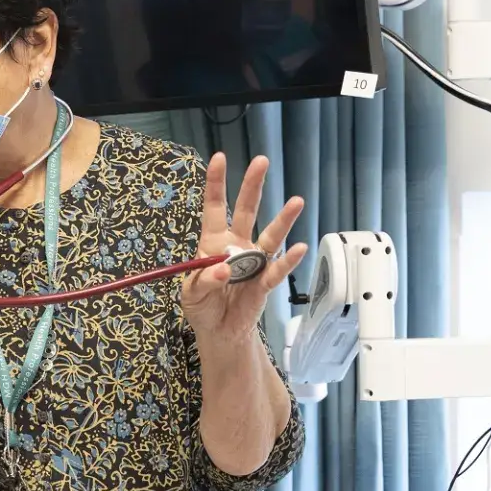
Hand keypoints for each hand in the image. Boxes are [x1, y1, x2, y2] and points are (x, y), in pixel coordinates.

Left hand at [181, 153, 308, 346]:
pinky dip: (288, 260)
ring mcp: (254, 262)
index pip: (214, 207)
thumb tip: (224, 270)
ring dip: (283, 219)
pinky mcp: (265, 282)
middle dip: (253, 186)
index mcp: (213, 242)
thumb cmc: (202, 306)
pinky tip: (299, 248)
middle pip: (246, 211)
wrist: (219, 332)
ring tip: (297, 201)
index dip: (216, 183)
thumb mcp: (191, 294)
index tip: (219, 158)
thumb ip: (204, 280)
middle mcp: (237, 245)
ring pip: (270, 236)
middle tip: (262, 161)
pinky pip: (278, 269)